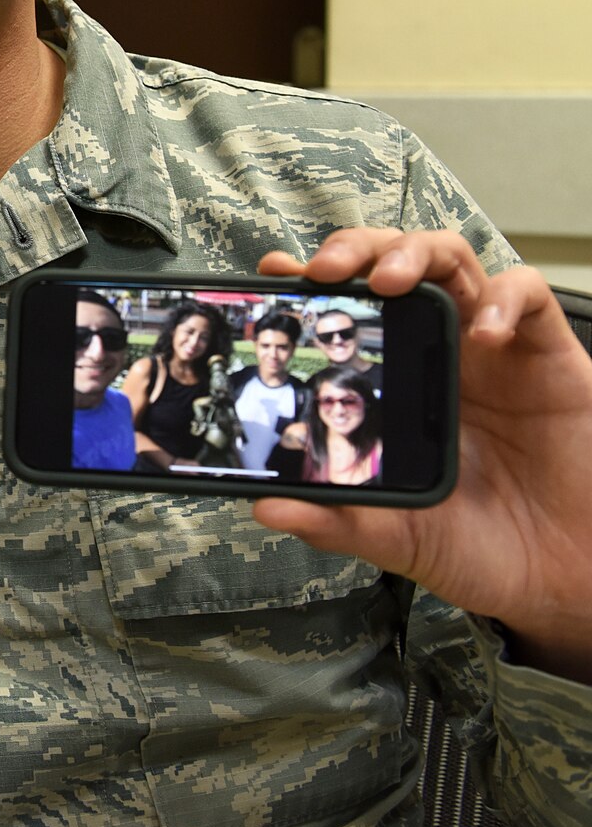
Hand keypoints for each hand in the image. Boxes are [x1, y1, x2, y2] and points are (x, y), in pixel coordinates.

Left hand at [255, 229, 591, 681]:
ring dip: (416, 254)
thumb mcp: (396, 538)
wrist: (560, 577)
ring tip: (390, 280)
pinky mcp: (549, 356)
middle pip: (394, 263)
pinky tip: (483, 331)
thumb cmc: (480, 546)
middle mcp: (440, 352)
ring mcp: (494, 349)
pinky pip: (529, 297)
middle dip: (358, 249)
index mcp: (395, 381)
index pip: (348, 309)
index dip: (312, 282)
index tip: (273, 275)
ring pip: (453, 261)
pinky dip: (504, 299)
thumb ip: (335, 523)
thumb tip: (266, 508)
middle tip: (326, 270)